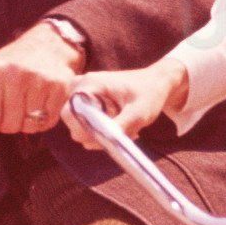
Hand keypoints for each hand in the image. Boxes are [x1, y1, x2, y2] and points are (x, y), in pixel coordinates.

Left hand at [0, 18, 87, 139]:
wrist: (46, 45)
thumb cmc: (10, 66)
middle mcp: (16, 75)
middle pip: (9, 126)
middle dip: (9, 123)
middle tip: (12, 108)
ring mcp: (40, 81)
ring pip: (29, 126)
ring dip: (27, 122)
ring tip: (27, 105)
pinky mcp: (60, 88)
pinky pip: (47, 123)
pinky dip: (43, 120)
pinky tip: (40, 104)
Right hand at [68, 52, 189, 143]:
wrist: (156, 83)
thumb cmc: (149, 93)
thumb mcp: (139, 113)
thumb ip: (120, 126)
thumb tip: (103, 141)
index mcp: (91, 83)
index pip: (69, 111)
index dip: (82, 129)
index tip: (102, 136)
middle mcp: (81, 85)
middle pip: (70, 119)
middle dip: (91, 132)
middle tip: (116, 134)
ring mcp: (82, 92)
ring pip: (78, 123)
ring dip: (97, 132)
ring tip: (121, 126)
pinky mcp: (86, 101)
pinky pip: (84, 122)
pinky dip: (98, 129)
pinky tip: (116, 125)